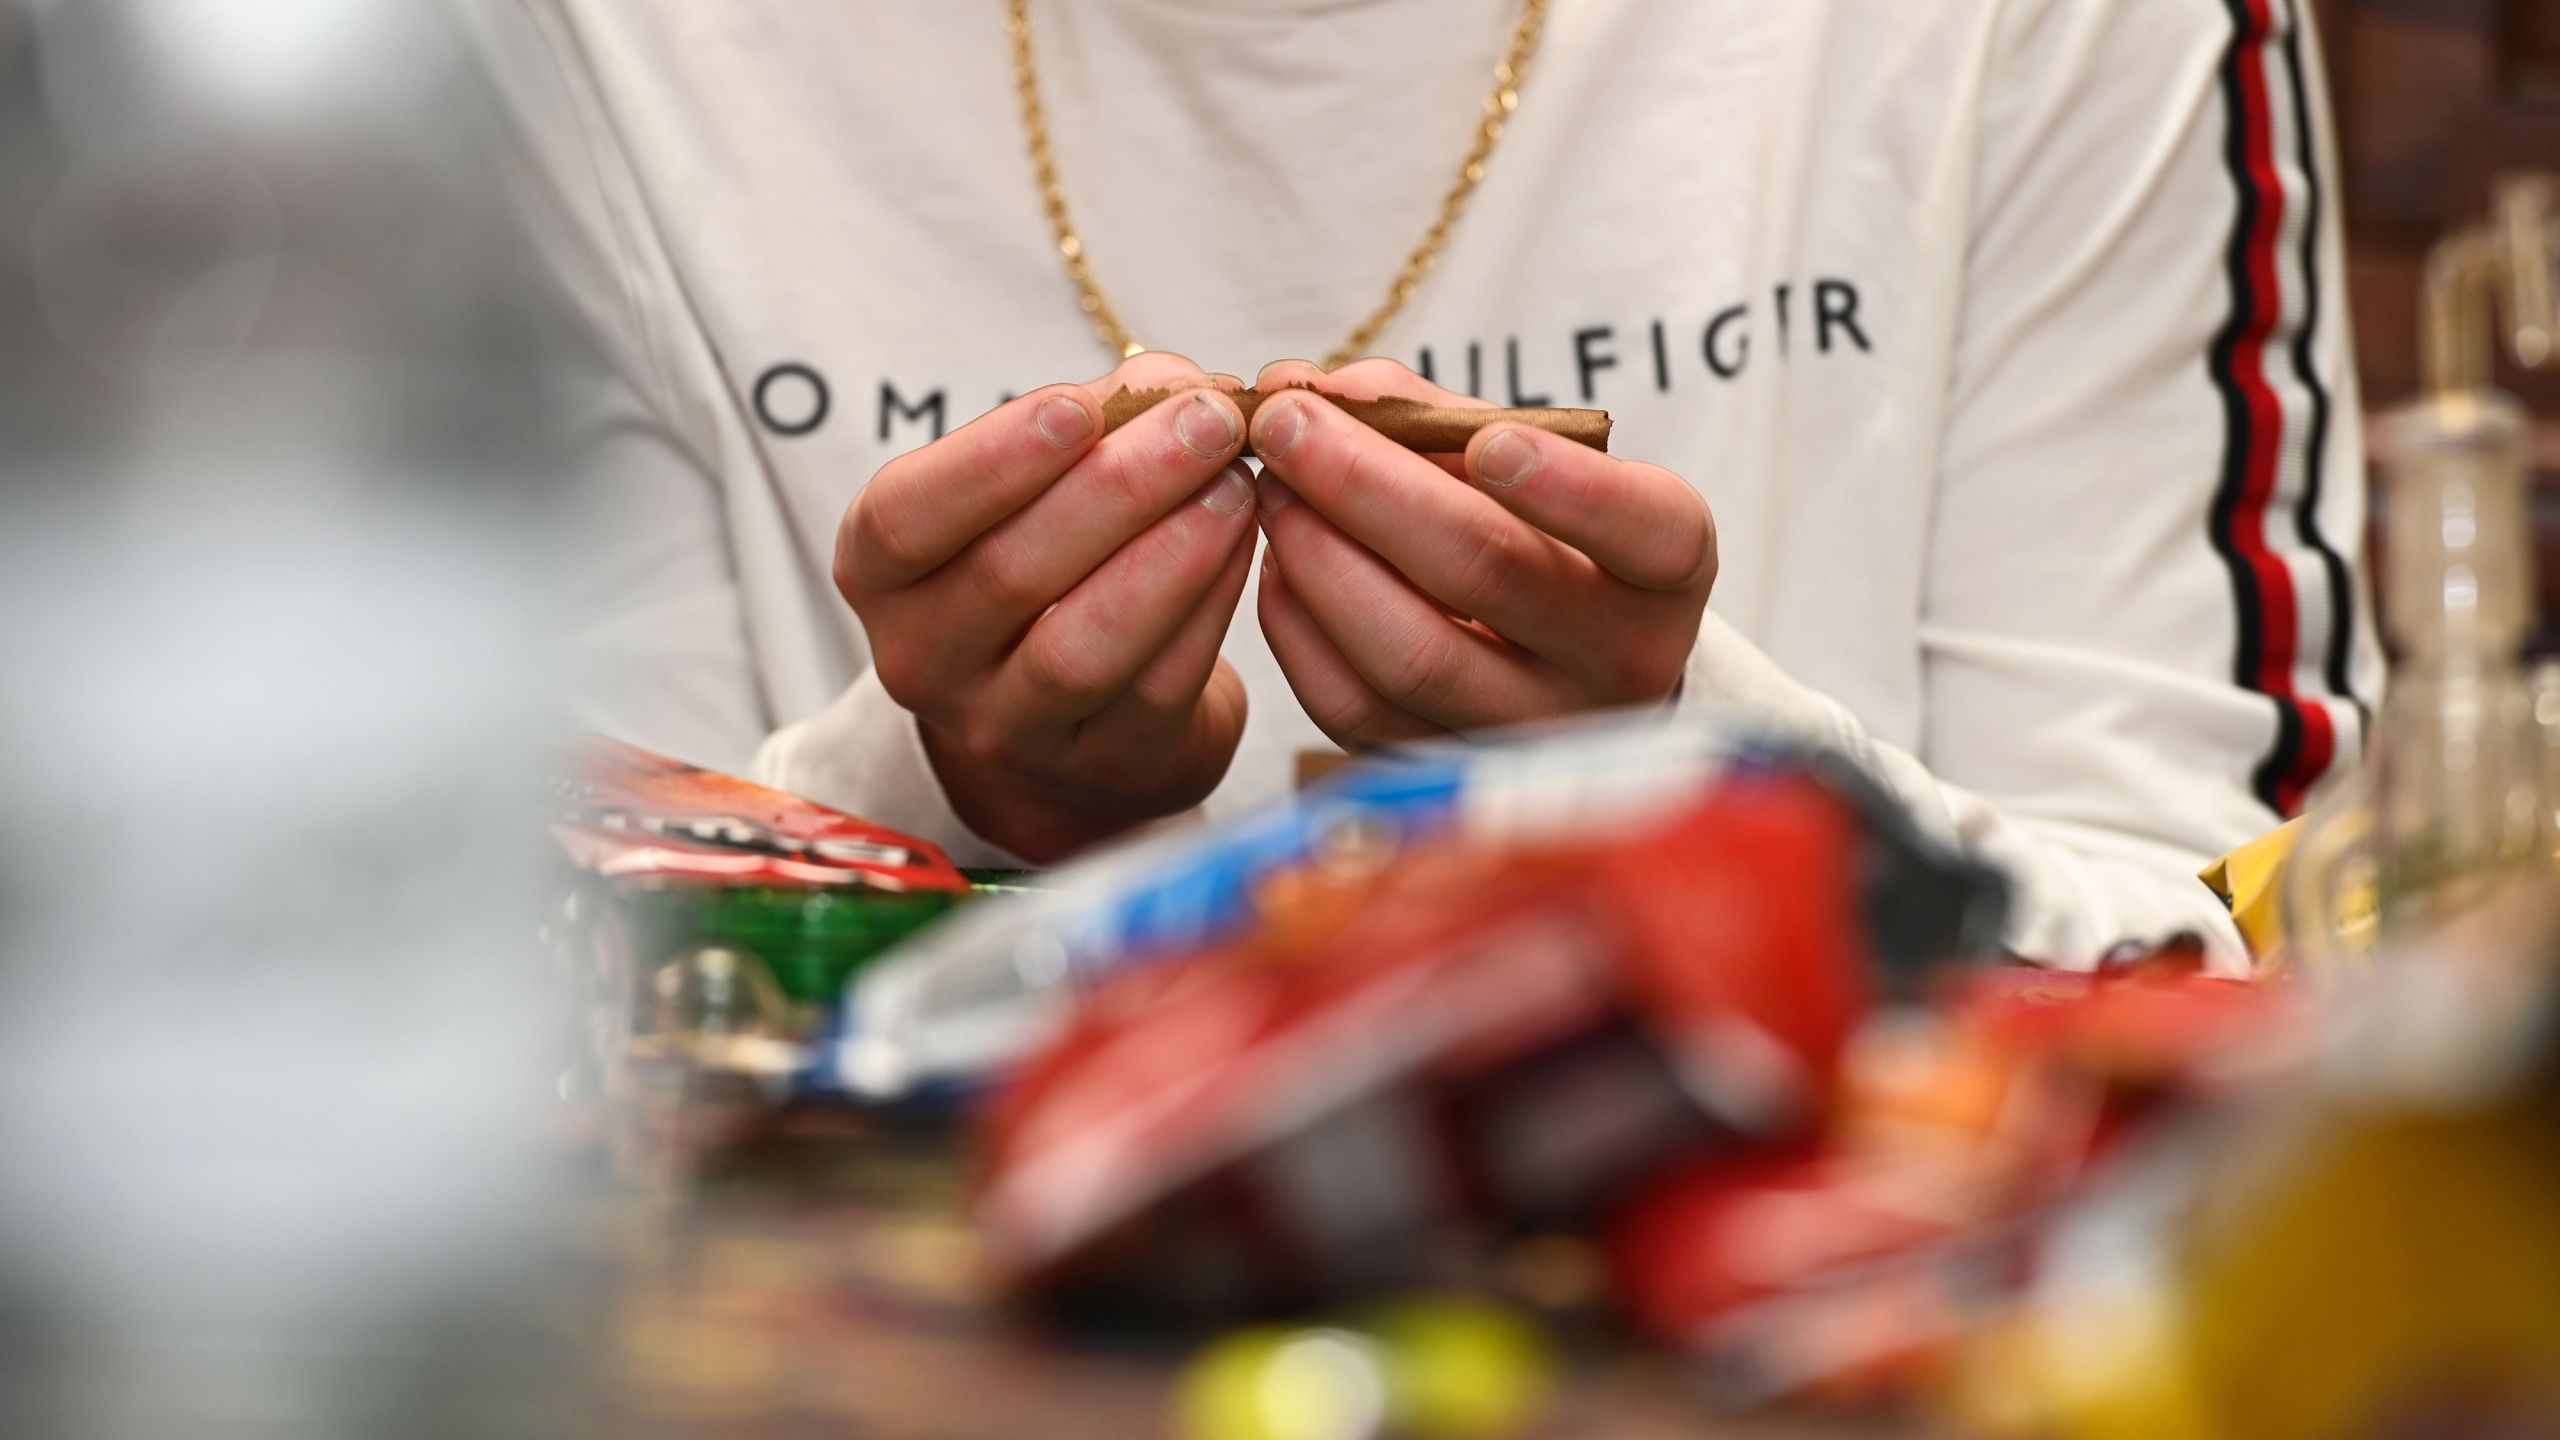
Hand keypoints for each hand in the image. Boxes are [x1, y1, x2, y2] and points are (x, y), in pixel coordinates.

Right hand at [834, 353, 1256, 861]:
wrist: (1087, 704)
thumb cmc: (1051, 556)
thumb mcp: (1040, 484)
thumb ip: (1096, 420)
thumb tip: (1174, 384)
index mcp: (882, 573)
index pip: (905, 519)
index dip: (988, 463)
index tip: (1075, 404)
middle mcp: (922, 661)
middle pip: (1009, 575)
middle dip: (1119, 487)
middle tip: (1208, 420)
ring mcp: (1006, 729)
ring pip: (1080, 650)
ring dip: (1171, 555)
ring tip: (1235, 482)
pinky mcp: (1100, 765)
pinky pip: (1156, 686)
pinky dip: (1208, 607)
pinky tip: (1247, 541)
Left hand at [1248, 358, 1715, 747]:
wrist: (1558, 662)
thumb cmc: (1540, 533)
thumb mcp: (1526, 461)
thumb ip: (1430, 415)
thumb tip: (1311, 390)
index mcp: (1665, 572)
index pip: (1647, 532)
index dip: (1571, 490)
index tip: (1494, 441)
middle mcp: (1619, 665)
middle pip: (1490, 576)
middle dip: (1369, 484)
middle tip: (1287, 419)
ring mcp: (1533, 731)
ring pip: (1410, 655)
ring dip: (1319, 555)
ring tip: (1272, 486)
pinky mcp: (1447, 768)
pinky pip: (1354, 708)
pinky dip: (1300, 625)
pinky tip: (1281, 561)